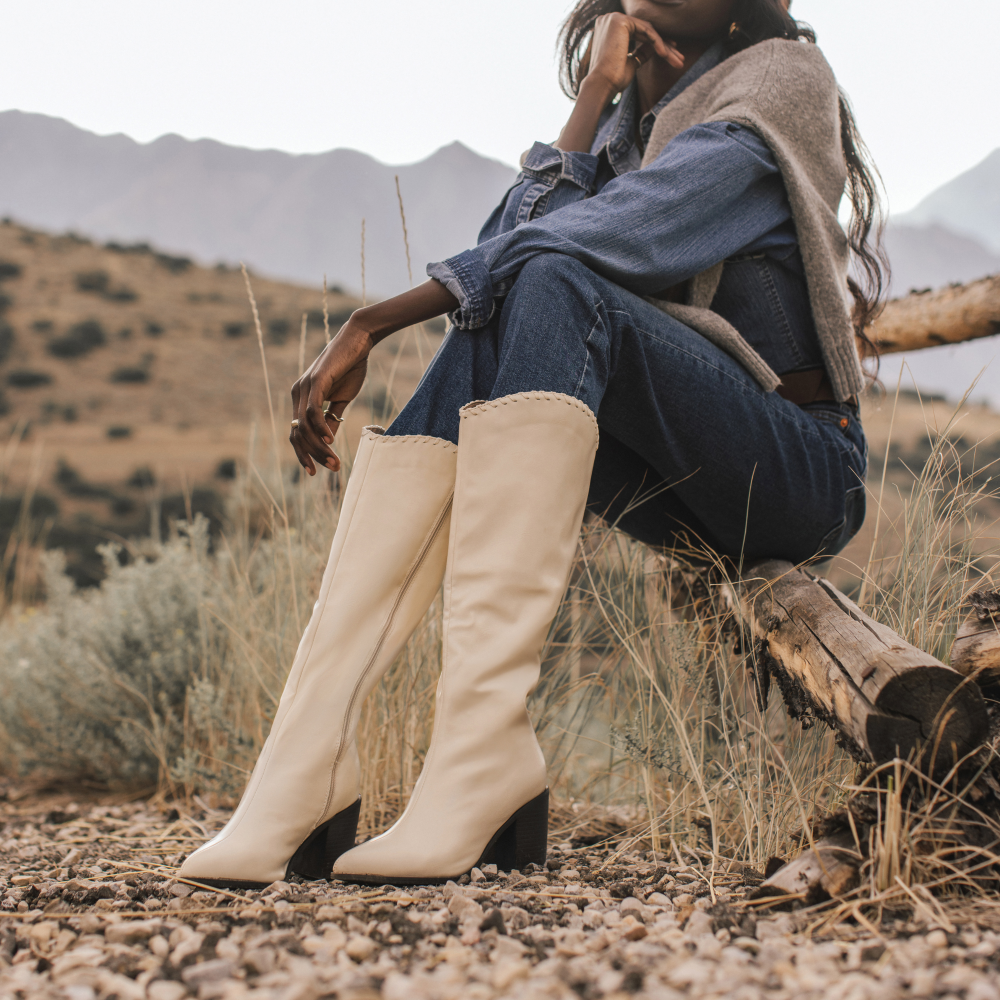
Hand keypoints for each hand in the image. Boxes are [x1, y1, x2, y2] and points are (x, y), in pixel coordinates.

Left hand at [288, 278, 458, 474]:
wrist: (359, 341)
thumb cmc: (351, 367)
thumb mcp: (341, 399)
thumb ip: (332, 418)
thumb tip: (329, 440)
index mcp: (301, 399)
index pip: (297, 433)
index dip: (304, 454)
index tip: (314, 472)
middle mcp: (297, 393)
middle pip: (298, 434)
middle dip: (312, 455)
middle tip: (331, 469)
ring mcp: (304, 387)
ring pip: (305, 426)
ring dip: (319, 447)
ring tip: (334, 461)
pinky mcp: (315, 381)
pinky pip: (312, 411)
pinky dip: (320, 428)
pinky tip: (330, 441)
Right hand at [582, 13, 683, 94]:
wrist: (601, 85)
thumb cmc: (613, 79)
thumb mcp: (631, 62)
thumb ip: (641, 52)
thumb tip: (655, 47)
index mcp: (609, 28)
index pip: (638, 33)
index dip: (656, 44)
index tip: (670, 54)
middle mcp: (610, 20)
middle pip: (645, 31)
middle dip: (664, 46)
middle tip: (679, 59)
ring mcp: (614, 18)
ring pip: (647, 31)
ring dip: (664, 46)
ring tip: (677, 61)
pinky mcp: (620, 21)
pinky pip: (646, 31)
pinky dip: (657, 42)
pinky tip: (665, 55)